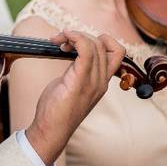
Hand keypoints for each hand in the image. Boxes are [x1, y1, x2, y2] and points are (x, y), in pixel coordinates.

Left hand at [25, 31, 124, 165]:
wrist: (50, 131)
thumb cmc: (56, 111)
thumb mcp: (70, 86)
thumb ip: (76, 70)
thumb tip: (70, 52)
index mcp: (101, 82)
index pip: (116, 52)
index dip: (100, 39)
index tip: (77, 42)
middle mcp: (101, 81)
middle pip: (103, 44)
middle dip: (81, 34)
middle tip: (61, 41)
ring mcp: (93, 82)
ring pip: (95, 44)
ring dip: (75, 35)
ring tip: (59, 42)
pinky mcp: (80, 82)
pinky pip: (85, 50)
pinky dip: (74, 37)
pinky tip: (61, 40)